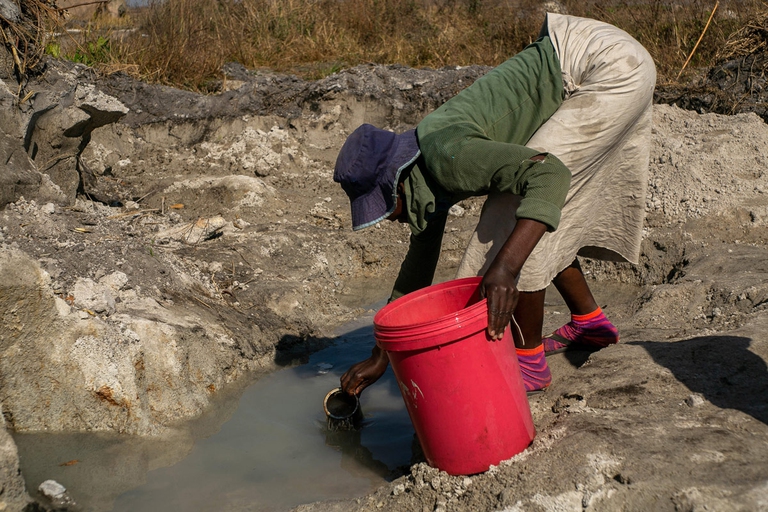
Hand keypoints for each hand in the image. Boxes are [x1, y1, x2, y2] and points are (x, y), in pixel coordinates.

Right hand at [340, 345, 388, 395]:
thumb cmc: (377, 370)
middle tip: (350, 396)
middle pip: (343, 385)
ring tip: (350, 391)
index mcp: (357, 377)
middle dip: (345, 392)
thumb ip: (361, 388)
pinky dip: (345, 381)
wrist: (378, 359)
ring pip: (342, 380)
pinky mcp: (351, 367)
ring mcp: (351, 369)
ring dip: (344, 386)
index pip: (349, 389)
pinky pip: (345, 375)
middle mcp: (352, 372)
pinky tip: (350, 384)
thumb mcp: (370, 381)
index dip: (350, 395)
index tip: (352, 399)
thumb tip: (355, 395)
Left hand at [479, 218, 547, 339]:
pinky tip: (505, 326)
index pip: (493, 310)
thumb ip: (481, 300)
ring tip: (500, 335)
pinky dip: (508, 319)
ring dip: (503, 325)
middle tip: (495, 337)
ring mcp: (512, 294)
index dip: (492, 322)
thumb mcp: (482, 287)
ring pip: (507, 314)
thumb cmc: (490, 278)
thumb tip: (478, 315)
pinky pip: (511, 310)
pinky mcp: (516, 296)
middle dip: (498, 327)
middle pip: (501, 314)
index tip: (490, 332)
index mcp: (494, 290)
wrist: (505, 268)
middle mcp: (505, 293)